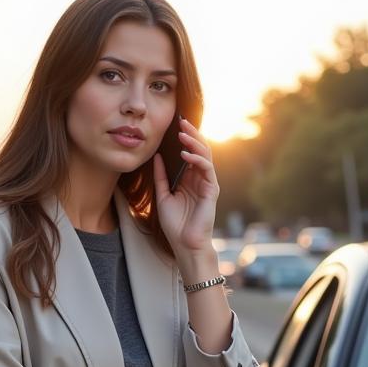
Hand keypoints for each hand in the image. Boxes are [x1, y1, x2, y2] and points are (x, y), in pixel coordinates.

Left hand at [153, 118, 218, 260]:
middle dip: (191, 135)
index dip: (183, 139)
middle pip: (199, 150)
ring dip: (195, 143)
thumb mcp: (163, 195)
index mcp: (189, 179)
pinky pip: (207, 170)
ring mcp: (207, 184)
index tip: (174, 126)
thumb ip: (161, 176)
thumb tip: (155, 157)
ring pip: (205, 156)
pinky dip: (197, 160)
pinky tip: (185, 155)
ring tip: (183, 133)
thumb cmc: (175, 224)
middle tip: (181, 122)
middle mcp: (200, 179)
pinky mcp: (212, 191)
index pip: (189, 153)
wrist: (185, 245)